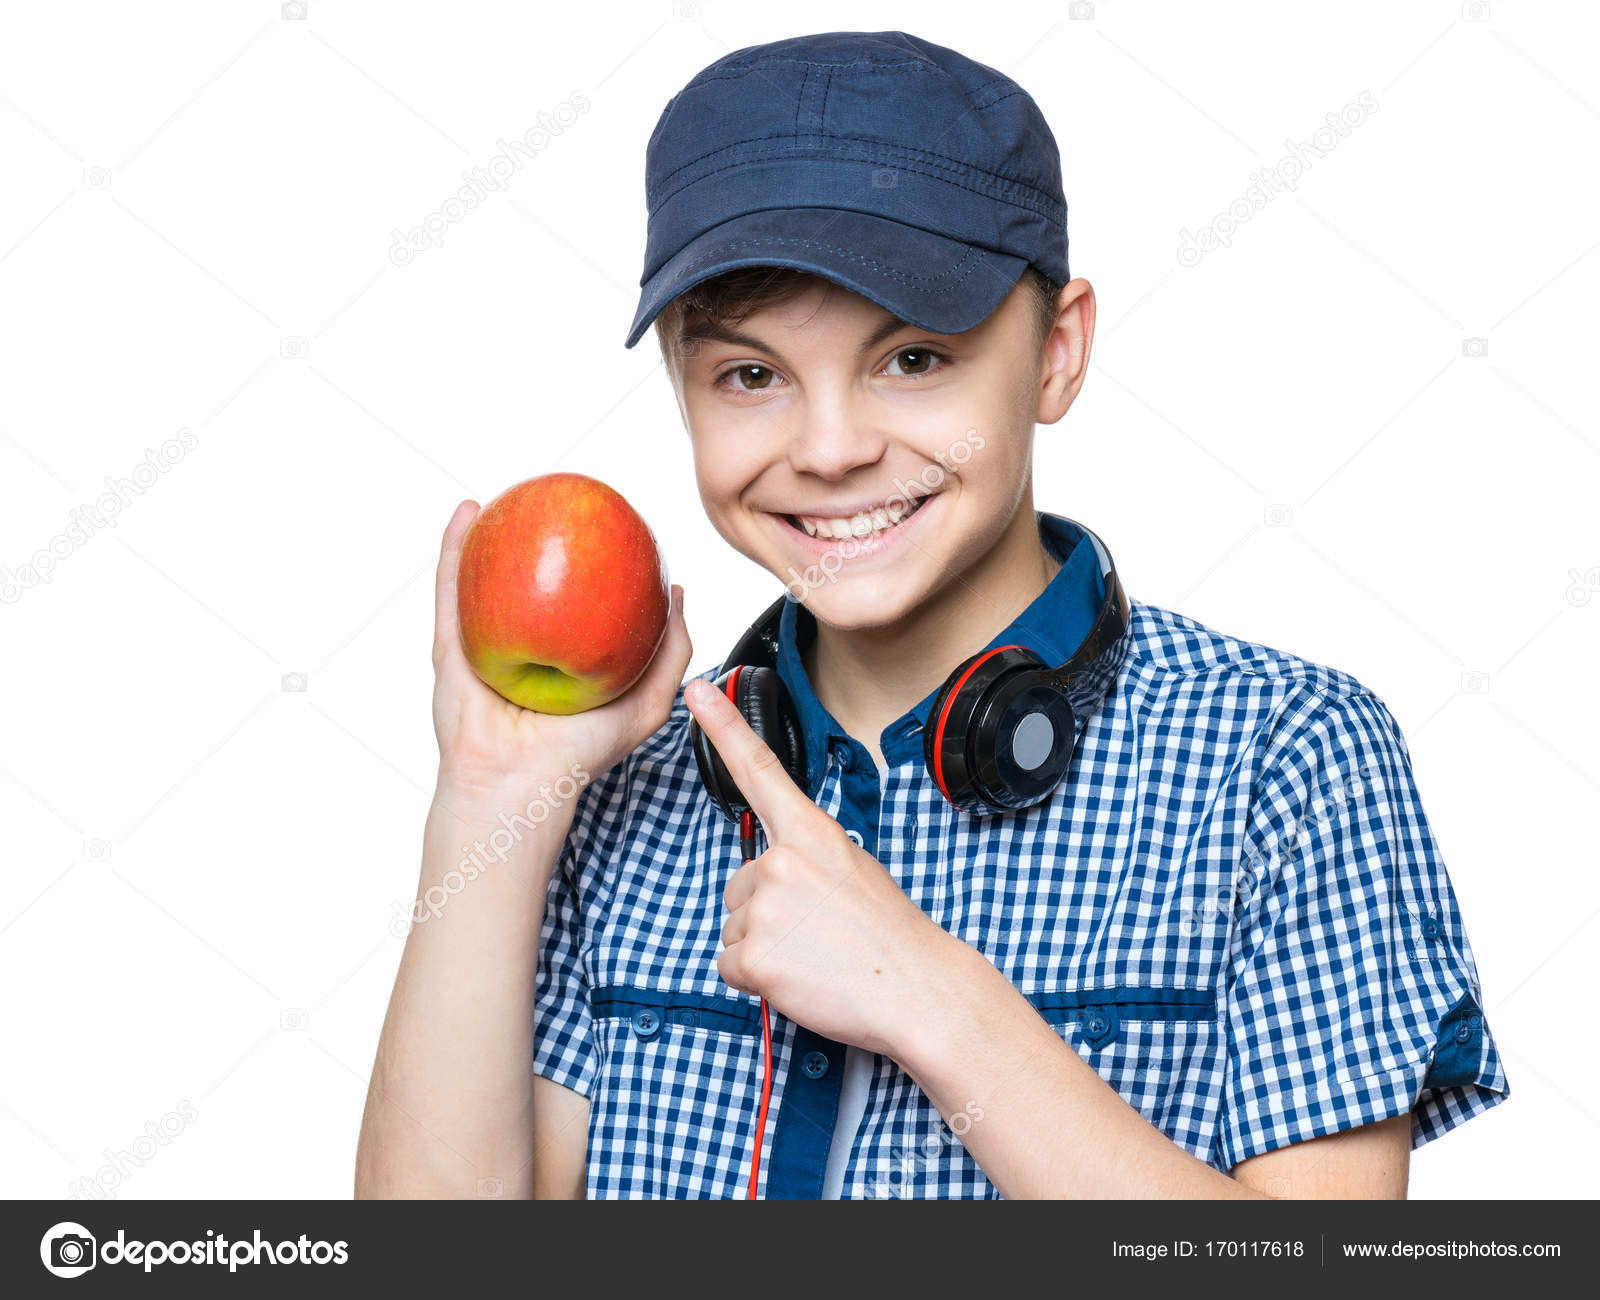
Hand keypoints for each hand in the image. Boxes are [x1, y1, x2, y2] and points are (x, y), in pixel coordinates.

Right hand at [431, 500, 692, 802]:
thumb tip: (677, 591)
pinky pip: (451, 589)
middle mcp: (526, 645)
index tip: (613, 526)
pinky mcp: (451, 646)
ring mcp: (484, 644)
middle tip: (561, 499)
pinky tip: (469, 513)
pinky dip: (454, 548)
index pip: (583, 599)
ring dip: (493, 532)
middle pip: (532, 581)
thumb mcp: (648, 700)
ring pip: (485, 576)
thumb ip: (670, 651)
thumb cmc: (580, 754)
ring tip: (510, 493)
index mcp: (568, 656)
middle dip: (543, 539)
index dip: (597, 562)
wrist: (518, 785)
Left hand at [683, 677, 951, 1057]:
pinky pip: (729, 965)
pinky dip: (757, 979)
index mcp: (811, 833)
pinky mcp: (752, 956)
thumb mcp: (853, 869)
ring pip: (733, 926)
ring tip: (814, 954)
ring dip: (764, 945)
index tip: (697, 689)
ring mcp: (763, 909)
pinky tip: (799, 977)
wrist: (916, 990)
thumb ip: (805, 857)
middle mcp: (780, 862)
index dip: (723, 725)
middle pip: (738, 882)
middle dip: (766, 911)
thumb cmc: (889, 935)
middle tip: (818, 930)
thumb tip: (769, 874)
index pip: (759, 768)